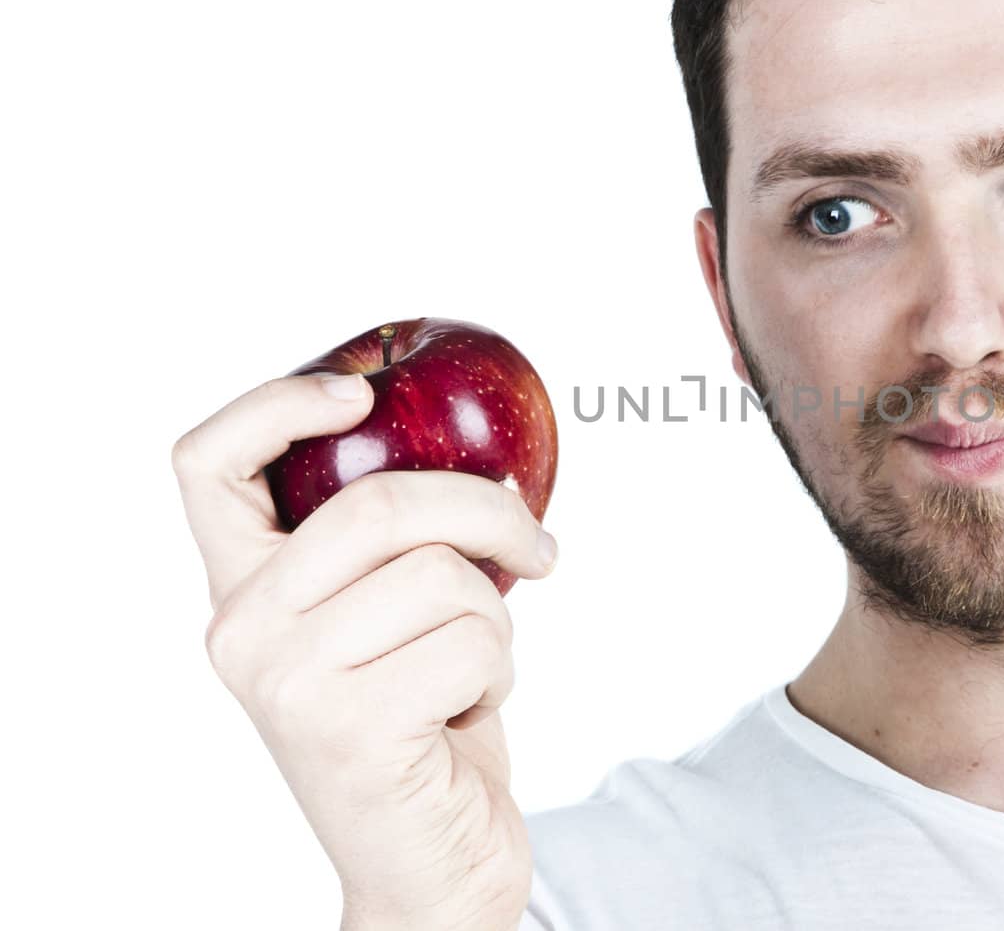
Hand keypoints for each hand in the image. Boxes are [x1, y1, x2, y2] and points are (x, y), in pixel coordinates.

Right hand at [171, 373, 556, 930]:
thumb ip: (401, 549)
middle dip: (487, 511)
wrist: (426, 867)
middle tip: (537, 548)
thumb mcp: (393, 622)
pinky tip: (461, 715)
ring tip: (464, 672)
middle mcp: (241, 632)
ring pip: (445, 576)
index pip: (207, 465)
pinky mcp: (348, 728)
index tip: (359, 396)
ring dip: (494, 620)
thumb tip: (494, 472)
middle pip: (378, 504)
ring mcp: (287, 680)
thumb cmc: (421, 729)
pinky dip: (499, 672)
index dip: (276, 405)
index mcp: (242, 592)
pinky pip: (475, 641)